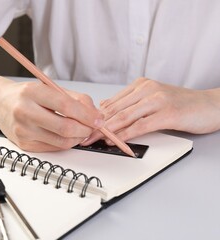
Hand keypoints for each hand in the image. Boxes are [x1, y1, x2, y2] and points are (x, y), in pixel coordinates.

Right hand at [0, 81, 103, 151]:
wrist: (1, 104)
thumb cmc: (26, 95)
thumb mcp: (49, 88)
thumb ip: (75, 99)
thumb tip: (96, 115)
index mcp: (32, 92)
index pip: (65, 106)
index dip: (87, 115)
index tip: (98, 119)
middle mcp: (25, 112)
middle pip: (65, 127)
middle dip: (85, 129)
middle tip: (93, 127)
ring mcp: (23, 131)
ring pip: (61, 142)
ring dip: (78, 138)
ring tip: (82, 131)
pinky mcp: (24, 145)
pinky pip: (54, 148)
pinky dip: (66, 143)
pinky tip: (69, 136)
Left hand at [81, 77, 219, 144]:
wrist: (211, 105)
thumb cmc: (181, 104)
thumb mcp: (152, 99)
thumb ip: (130, 103)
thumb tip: (106, 108)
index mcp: (140, 84)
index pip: (112, 102)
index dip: (95, 117)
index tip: (83, 127)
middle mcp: (146, 89)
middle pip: (114, 110)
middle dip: (96, 125)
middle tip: (83, 137)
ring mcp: (157, 99)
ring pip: (124, 116)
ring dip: (107, 131)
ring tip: (94, 140)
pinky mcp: (167, 113)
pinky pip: (140, 125)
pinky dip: (125, 134)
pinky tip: (116, 141)